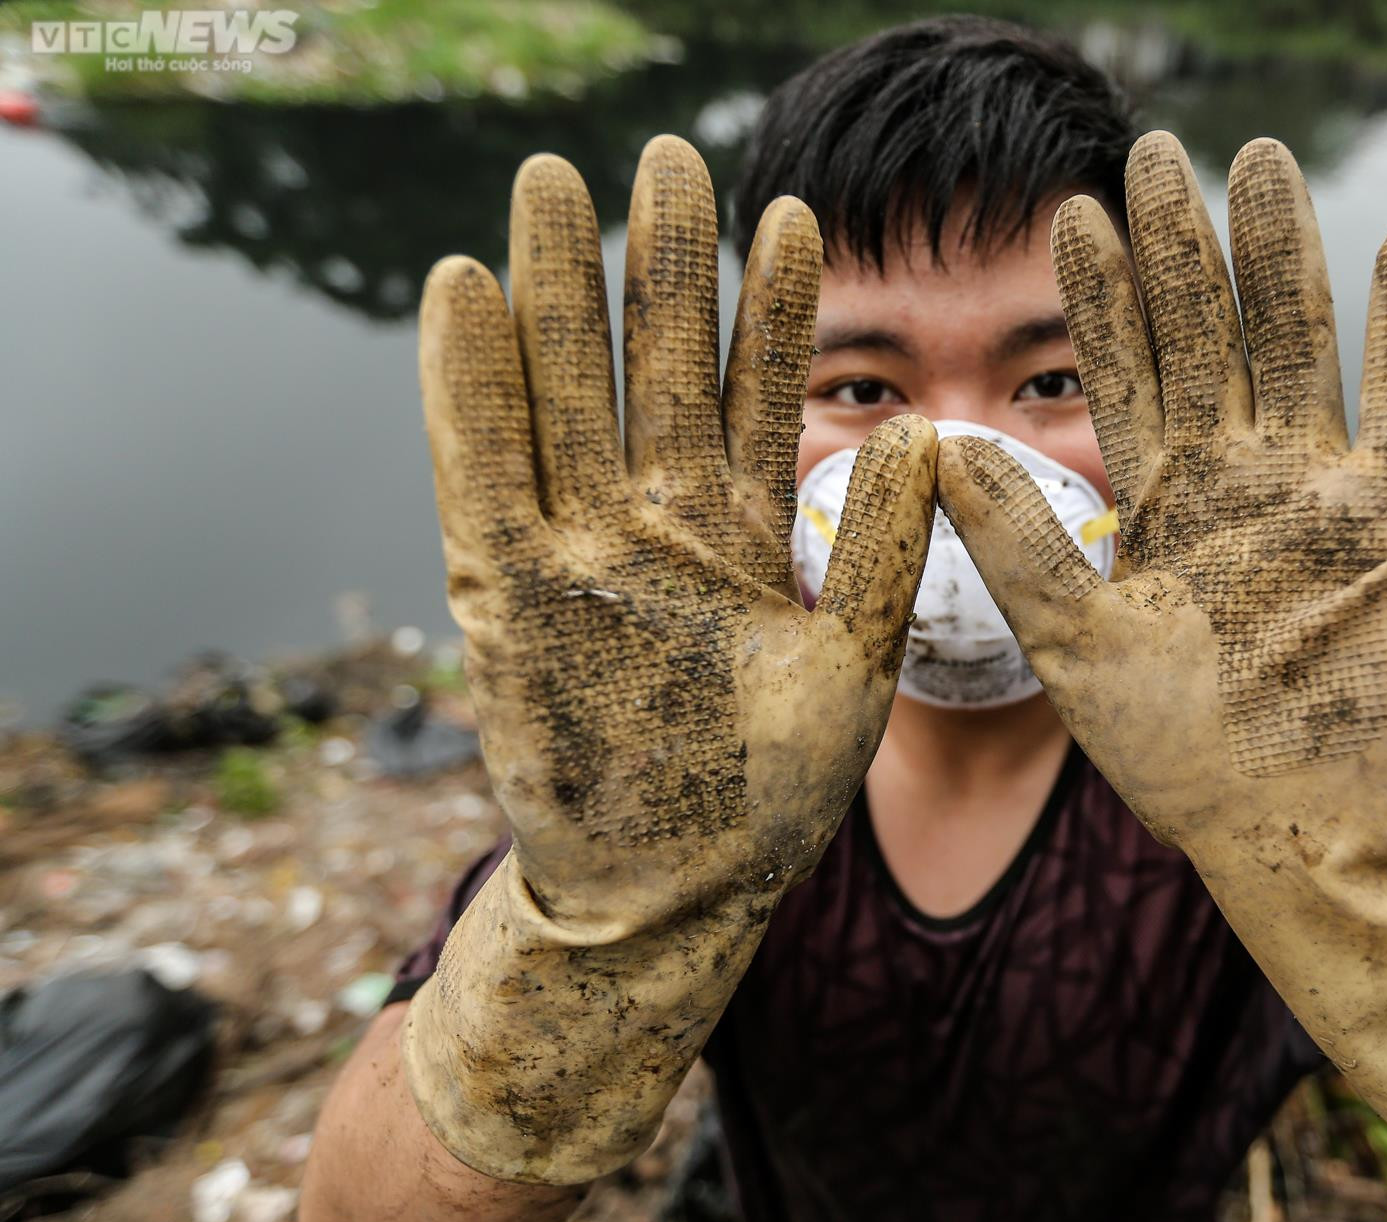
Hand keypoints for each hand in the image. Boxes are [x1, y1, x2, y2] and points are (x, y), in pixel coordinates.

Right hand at [406, 137, 935, 1183]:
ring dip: (556, 291)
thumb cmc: (770, 803)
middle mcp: (655, 527)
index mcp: (740, 536)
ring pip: (561, 393)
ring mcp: (574, 553)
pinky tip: (462, 290)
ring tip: (558, 185)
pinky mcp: (502, 594)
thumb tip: (923, 434)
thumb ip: (875, 552)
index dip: (772, 308)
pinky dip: (467, 384)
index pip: (758, 395)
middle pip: (653, 367)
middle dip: (661, 265)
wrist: (671, 901)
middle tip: (669, 154)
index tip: (796, 214)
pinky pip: (478, 470)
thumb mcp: (851, 667)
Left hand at [935, 132, 1386, 1154]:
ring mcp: (1322, 486)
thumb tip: (931, 443)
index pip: (1122, 373)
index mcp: (1158, 500)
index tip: (1066, 214)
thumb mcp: (1076, 647)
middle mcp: (1237, 476)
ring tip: (1258, 162)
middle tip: (1154, 149)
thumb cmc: (1179, 759)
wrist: (1300, 828)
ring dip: (1282, 255)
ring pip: (1300, 343)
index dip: (1100, 296)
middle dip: (1184, 246)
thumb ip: (1014, 546)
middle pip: (1208, 333)